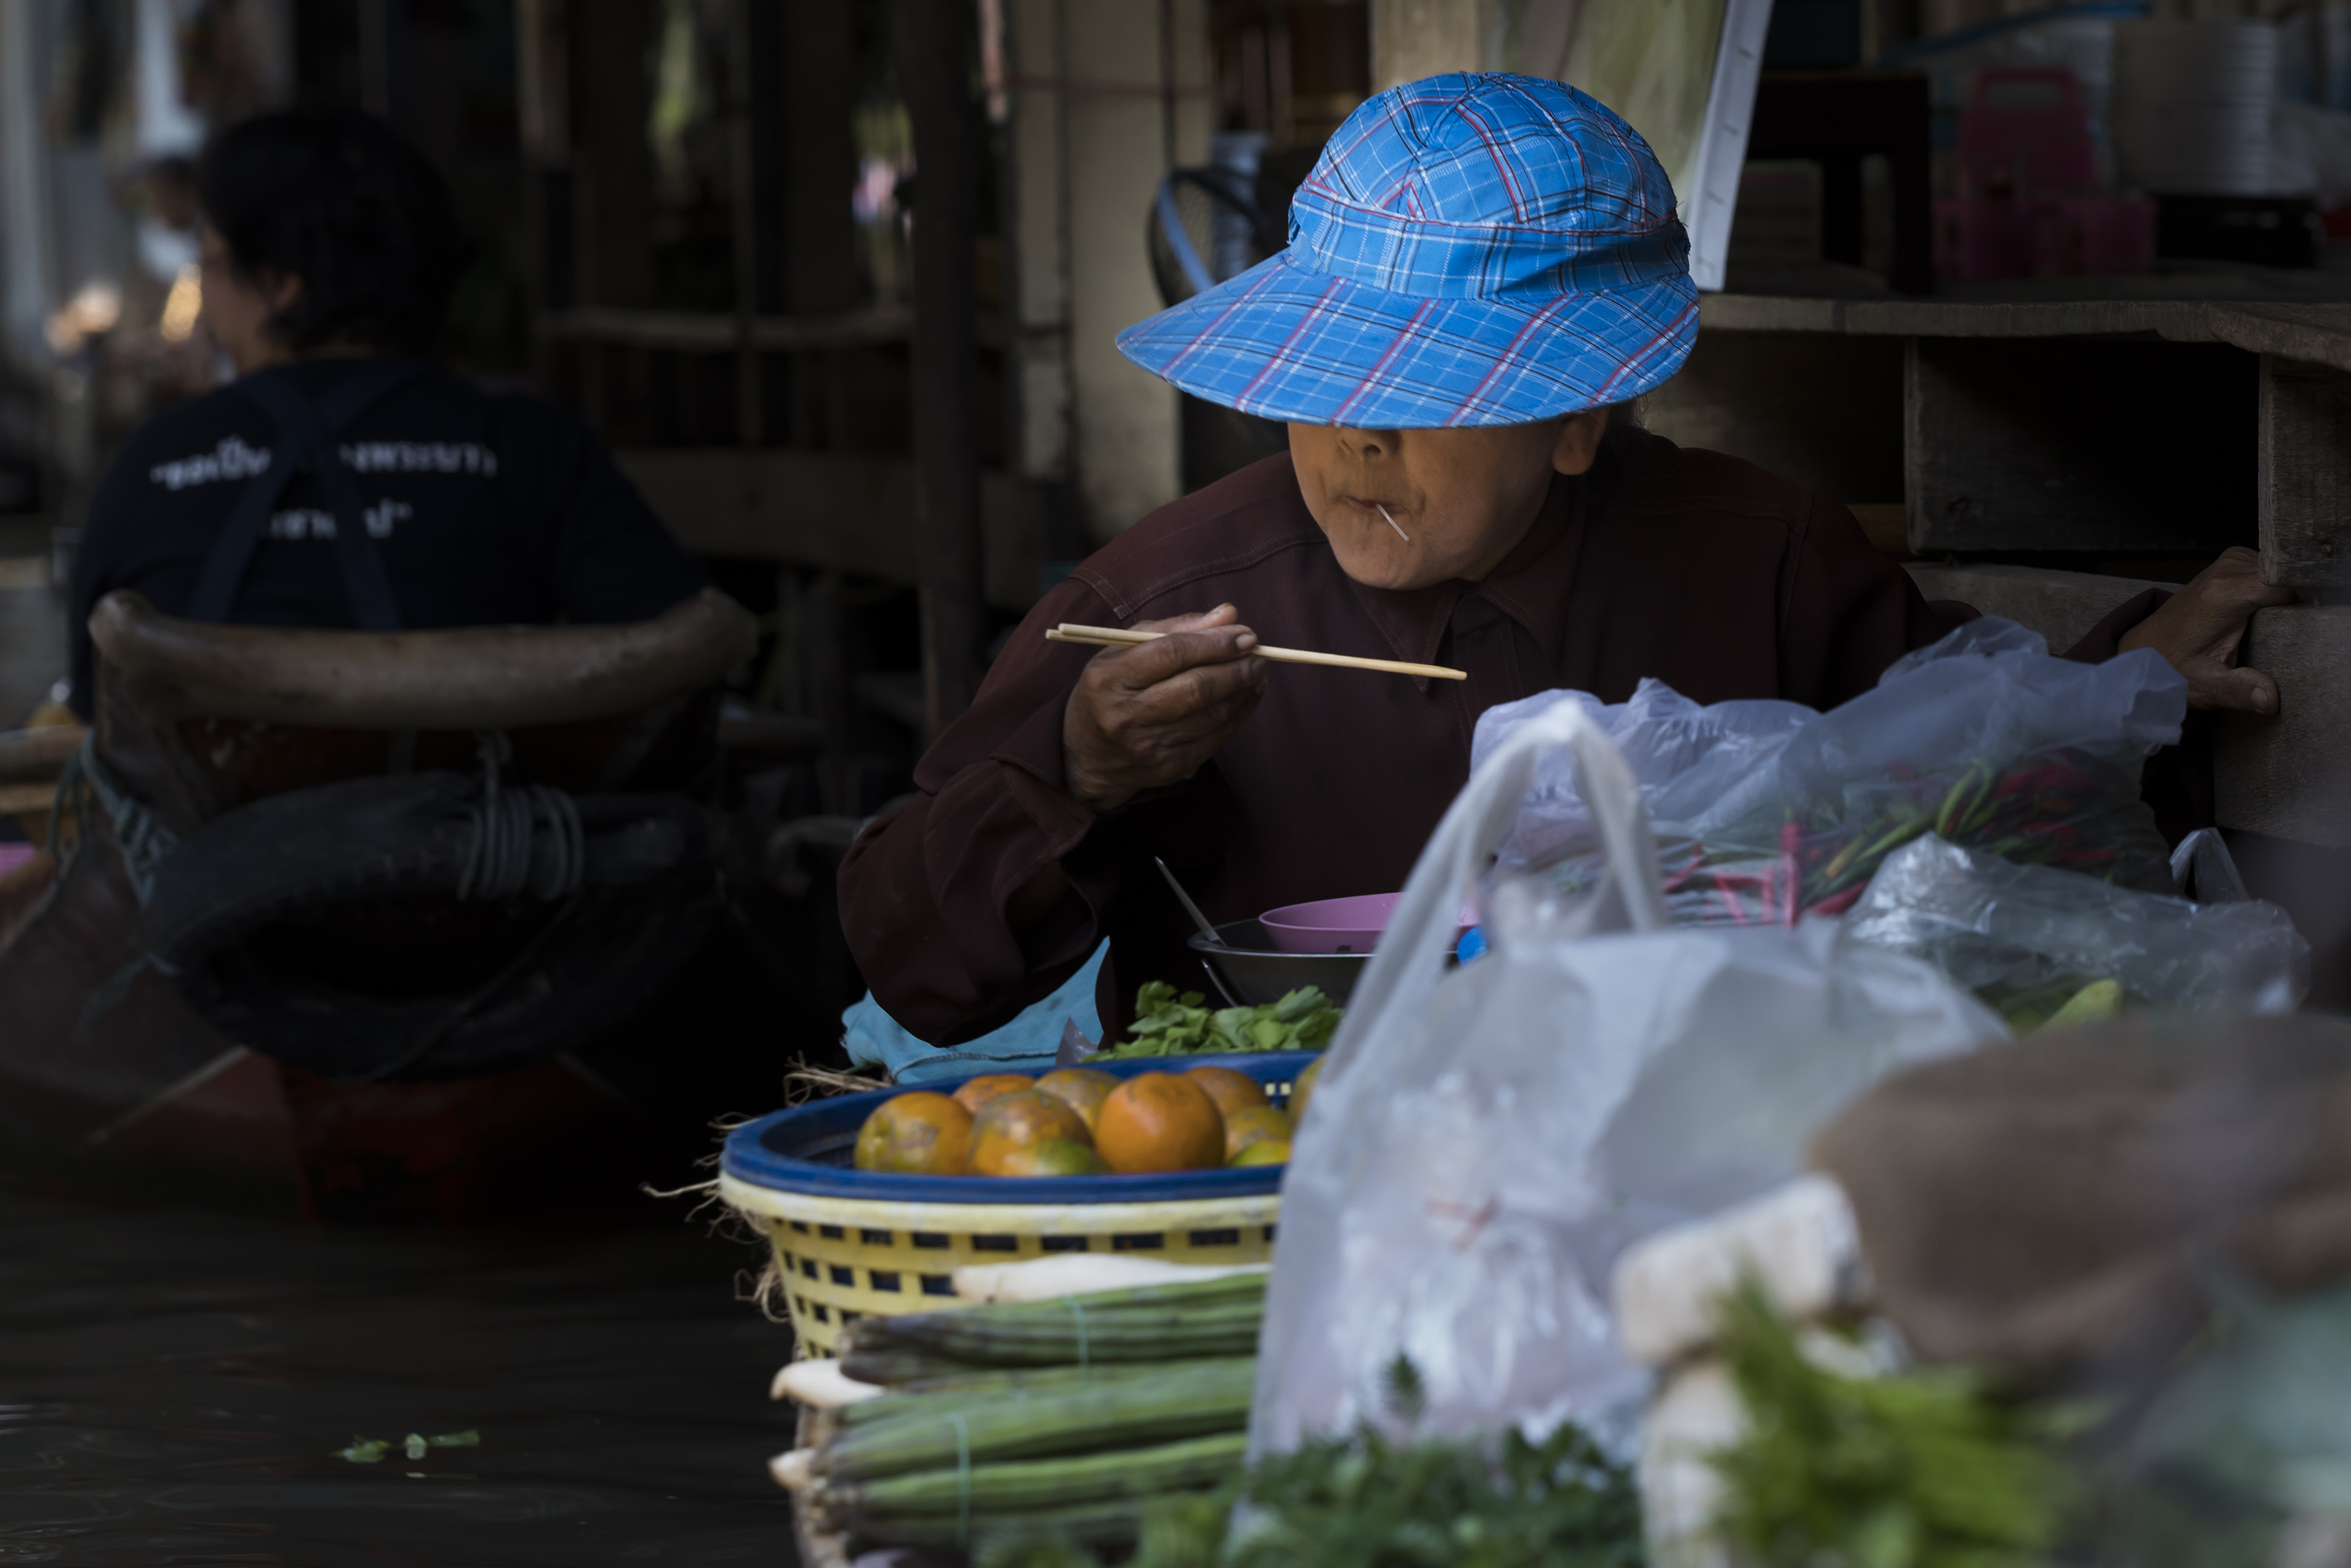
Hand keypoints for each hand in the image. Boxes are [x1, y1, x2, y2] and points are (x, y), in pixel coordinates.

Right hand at [1062, 604, 1266, 810]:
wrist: (1086, 756)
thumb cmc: (1111, 689)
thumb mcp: (1126, 649)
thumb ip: (1176, 627)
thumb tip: (1229, 614)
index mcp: (1109, 679)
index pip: (1171, 653)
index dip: (1214, 643)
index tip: (1244, 634)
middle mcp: (1125, 715)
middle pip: (1196, 688)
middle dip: (1236, 668)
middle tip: (1257, 655)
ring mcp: (1147, 746)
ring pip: (1211, 715)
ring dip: (1243, 690)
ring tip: (1255, 671)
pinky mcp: (1168, 768)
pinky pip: (1215, 738)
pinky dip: (1238, 714)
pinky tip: (1246, 696)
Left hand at [2119, 546, 2297, 712]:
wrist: (2142, 649)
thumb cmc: (2171, 666)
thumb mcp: (2204, 685)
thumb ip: (2238, 690)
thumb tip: (2270, 699)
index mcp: (2225, 595)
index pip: (2288, 582)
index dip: (2309, 599)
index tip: (2316, 620)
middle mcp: (2226, 572)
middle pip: (2287, 574)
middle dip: (2302, 597)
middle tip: (2298, 628)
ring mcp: (2228, 563)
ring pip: (2281, 569)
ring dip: (2289, 590)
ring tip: (2284, 620)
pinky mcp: (2229, 564)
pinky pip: (2269, 567)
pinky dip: (2277, 583)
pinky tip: (2272, 607)